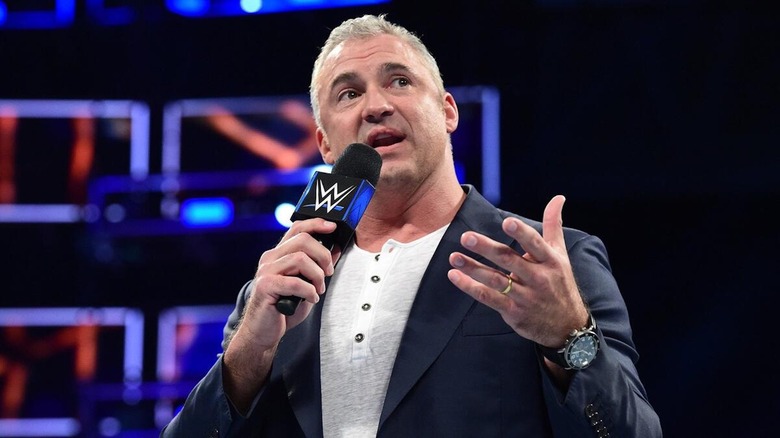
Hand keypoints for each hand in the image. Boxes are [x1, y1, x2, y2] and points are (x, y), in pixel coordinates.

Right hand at [241, 218, 338, 345]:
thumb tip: (336, 248)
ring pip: (300, 258)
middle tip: (328, 274)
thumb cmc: (284, 308)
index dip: (316, 224)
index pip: (297, 228)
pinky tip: (311, 299)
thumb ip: (318, 266)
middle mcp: (270, 258)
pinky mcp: (265, 286)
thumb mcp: (307, 284)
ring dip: (317, 275)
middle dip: (323, 256)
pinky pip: (295, 282)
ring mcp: (266, 271)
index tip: (333, 227)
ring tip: (318, 290)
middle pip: (303, 240)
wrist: (263, 332)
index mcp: (279, 254)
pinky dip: (309, 291)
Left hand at [447, 195, 588, 347]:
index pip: (535, 244)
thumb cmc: (560, 283)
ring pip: (495, 280)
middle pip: (509, 260)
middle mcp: (538, 278)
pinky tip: (455, 276)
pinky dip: (470, 287)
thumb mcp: (560, 254)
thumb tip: (558, 197)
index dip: (522, 233)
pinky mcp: (513, 311)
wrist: (568, 326)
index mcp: (550, 261)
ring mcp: (525, 296)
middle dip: (486, 248)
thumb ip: (553, 225)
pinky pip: (488, 298)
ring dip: (472, 268)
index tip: (507, 222)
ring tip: (453, 257)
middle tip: (466, 237)